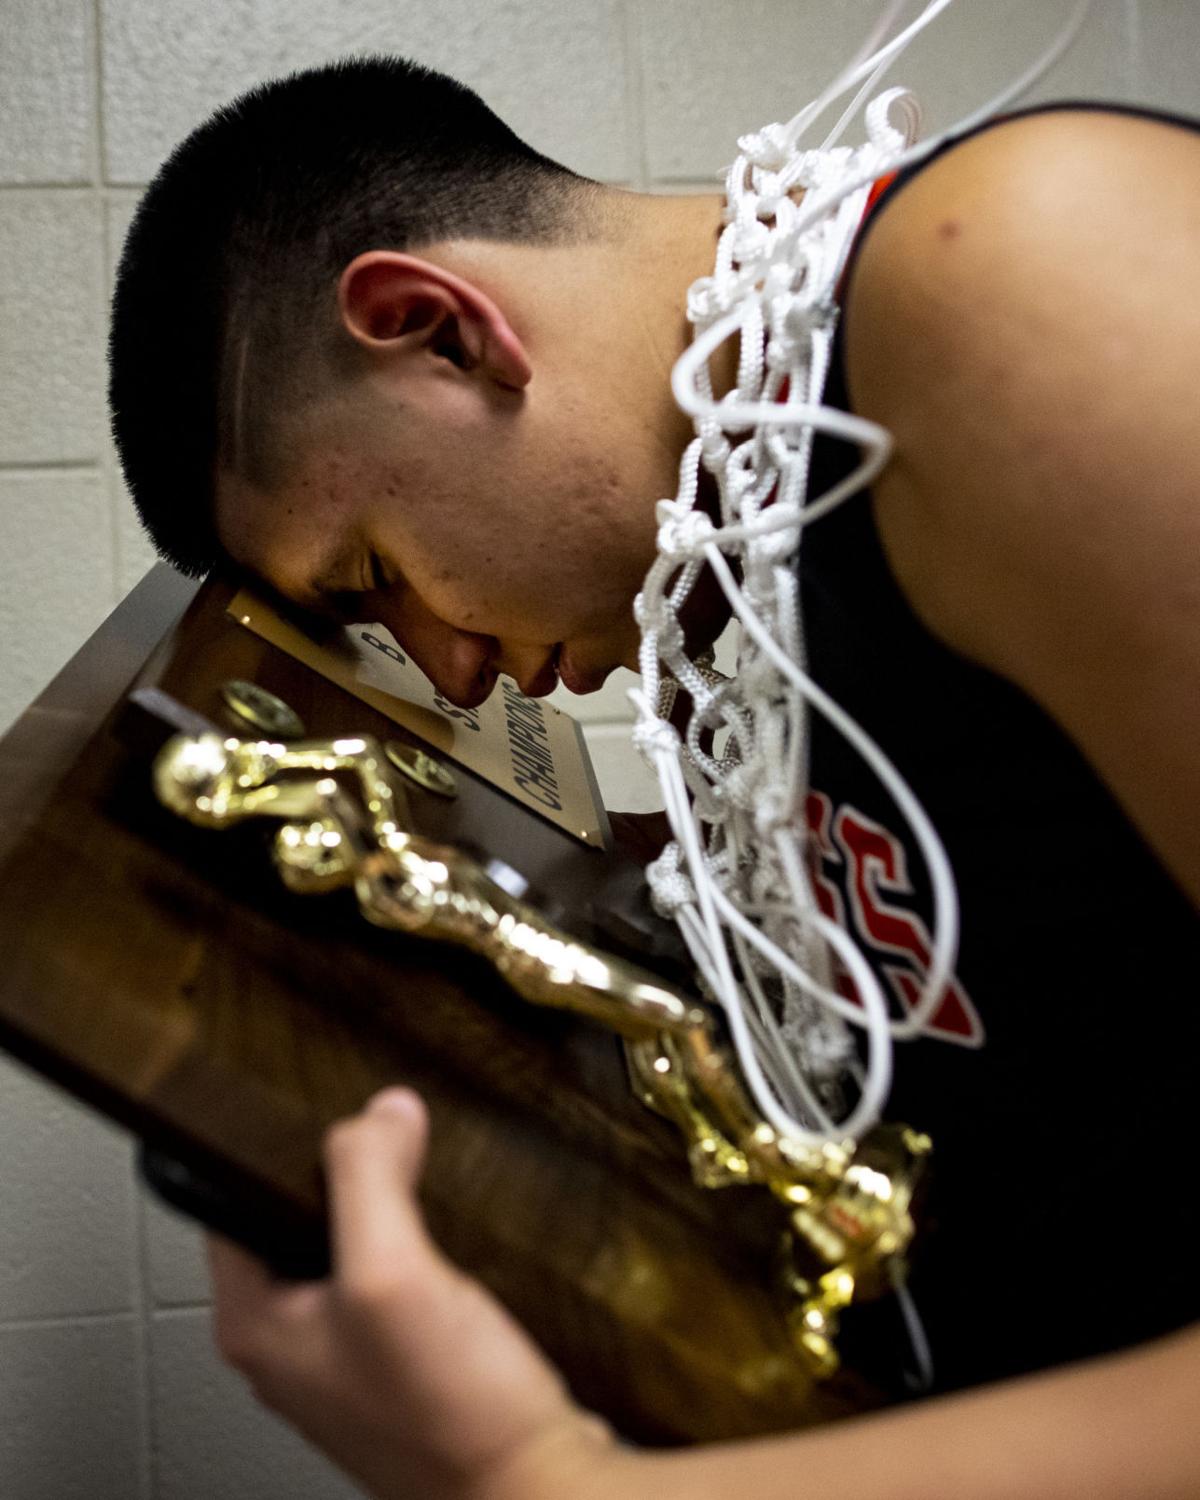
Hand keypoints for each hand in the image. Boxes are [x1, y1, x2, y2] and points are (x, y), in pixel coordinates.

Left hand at [208, 1089, 616, 1499]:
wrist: (532, 1489)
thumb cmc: (450, 1417)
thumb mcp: (391, 1272)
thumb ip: (370, 1177)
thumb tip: (379, 1111)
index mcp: (257, 1324)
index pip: (229, 1200)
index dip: (277, 1147)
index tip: (325, 1109)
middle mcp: (293, 1346)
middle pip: (299, 1219)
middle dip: (346, 1173)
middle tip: (391, 1140)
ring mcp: (348, 1362)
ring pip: (353, 1250)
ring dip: (390, 1212)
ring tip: (426, 1184)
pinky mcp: (402, 1370)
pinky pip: (398, 1285)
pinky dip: (424, 1253)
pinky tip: (456, 1246)